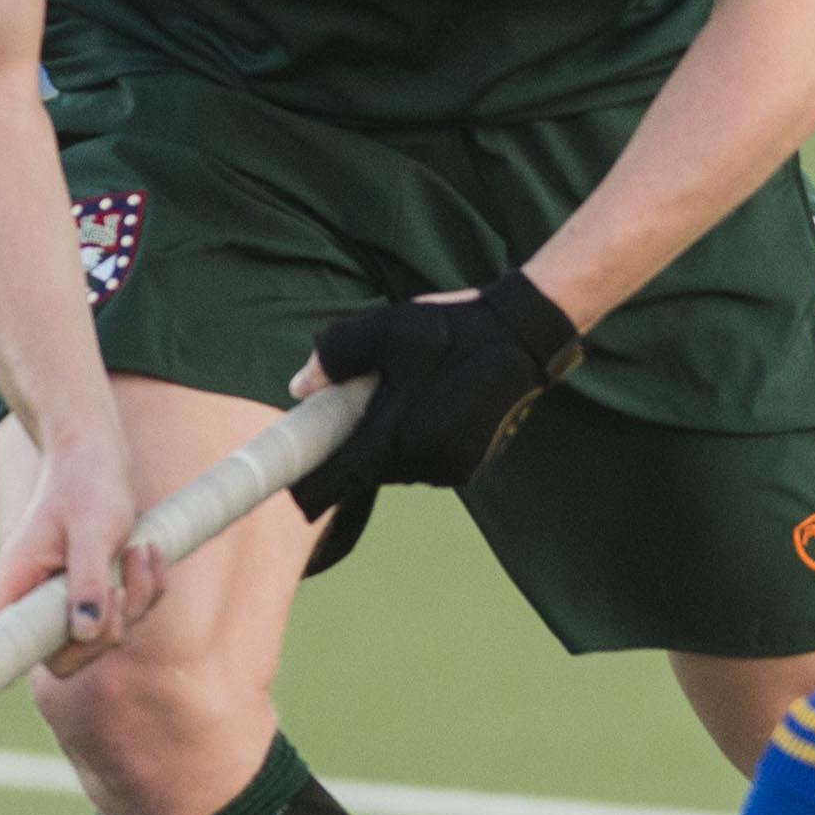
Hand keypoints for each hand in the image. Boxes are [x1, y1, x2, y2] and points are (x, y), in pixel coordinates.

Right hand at [0, 424, 162, 658]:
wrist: (97, 455)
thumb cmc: (85, 483)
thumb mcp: (92, 526)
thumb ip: (88, 578)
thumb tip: (86, 630)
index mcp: (15, 582)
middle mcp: (35, 600)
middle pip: (63, 657)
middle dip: (107, 630)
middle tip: (123, 581)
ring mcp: (67, 601)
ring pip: (104, 638)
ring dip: (136, 601)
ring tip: (139, 550)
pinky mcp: (99, 595)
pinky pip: (130, 618)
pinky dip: (147, 590)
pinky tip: (146, 552)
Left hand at [285, 269, 580, 517]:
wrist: (524, 336)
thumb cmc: (452, 329)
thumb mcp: (388, 327)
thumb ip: (336, 355)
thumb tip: (300, 388)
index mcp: (401, 434)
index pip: (342, 475)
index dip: (312, 484)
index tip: (290, 486)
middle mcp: (427, 464)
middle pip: (368, 471)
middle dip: (354, 447)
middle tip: (350, 409)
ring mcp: (452, 470)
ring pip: (397, 468)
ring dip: (387, 444)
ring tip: (400, 400)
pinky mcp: (470, 468)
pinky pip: (425, 464)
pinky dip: (415, 444)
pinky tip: (426, 408)